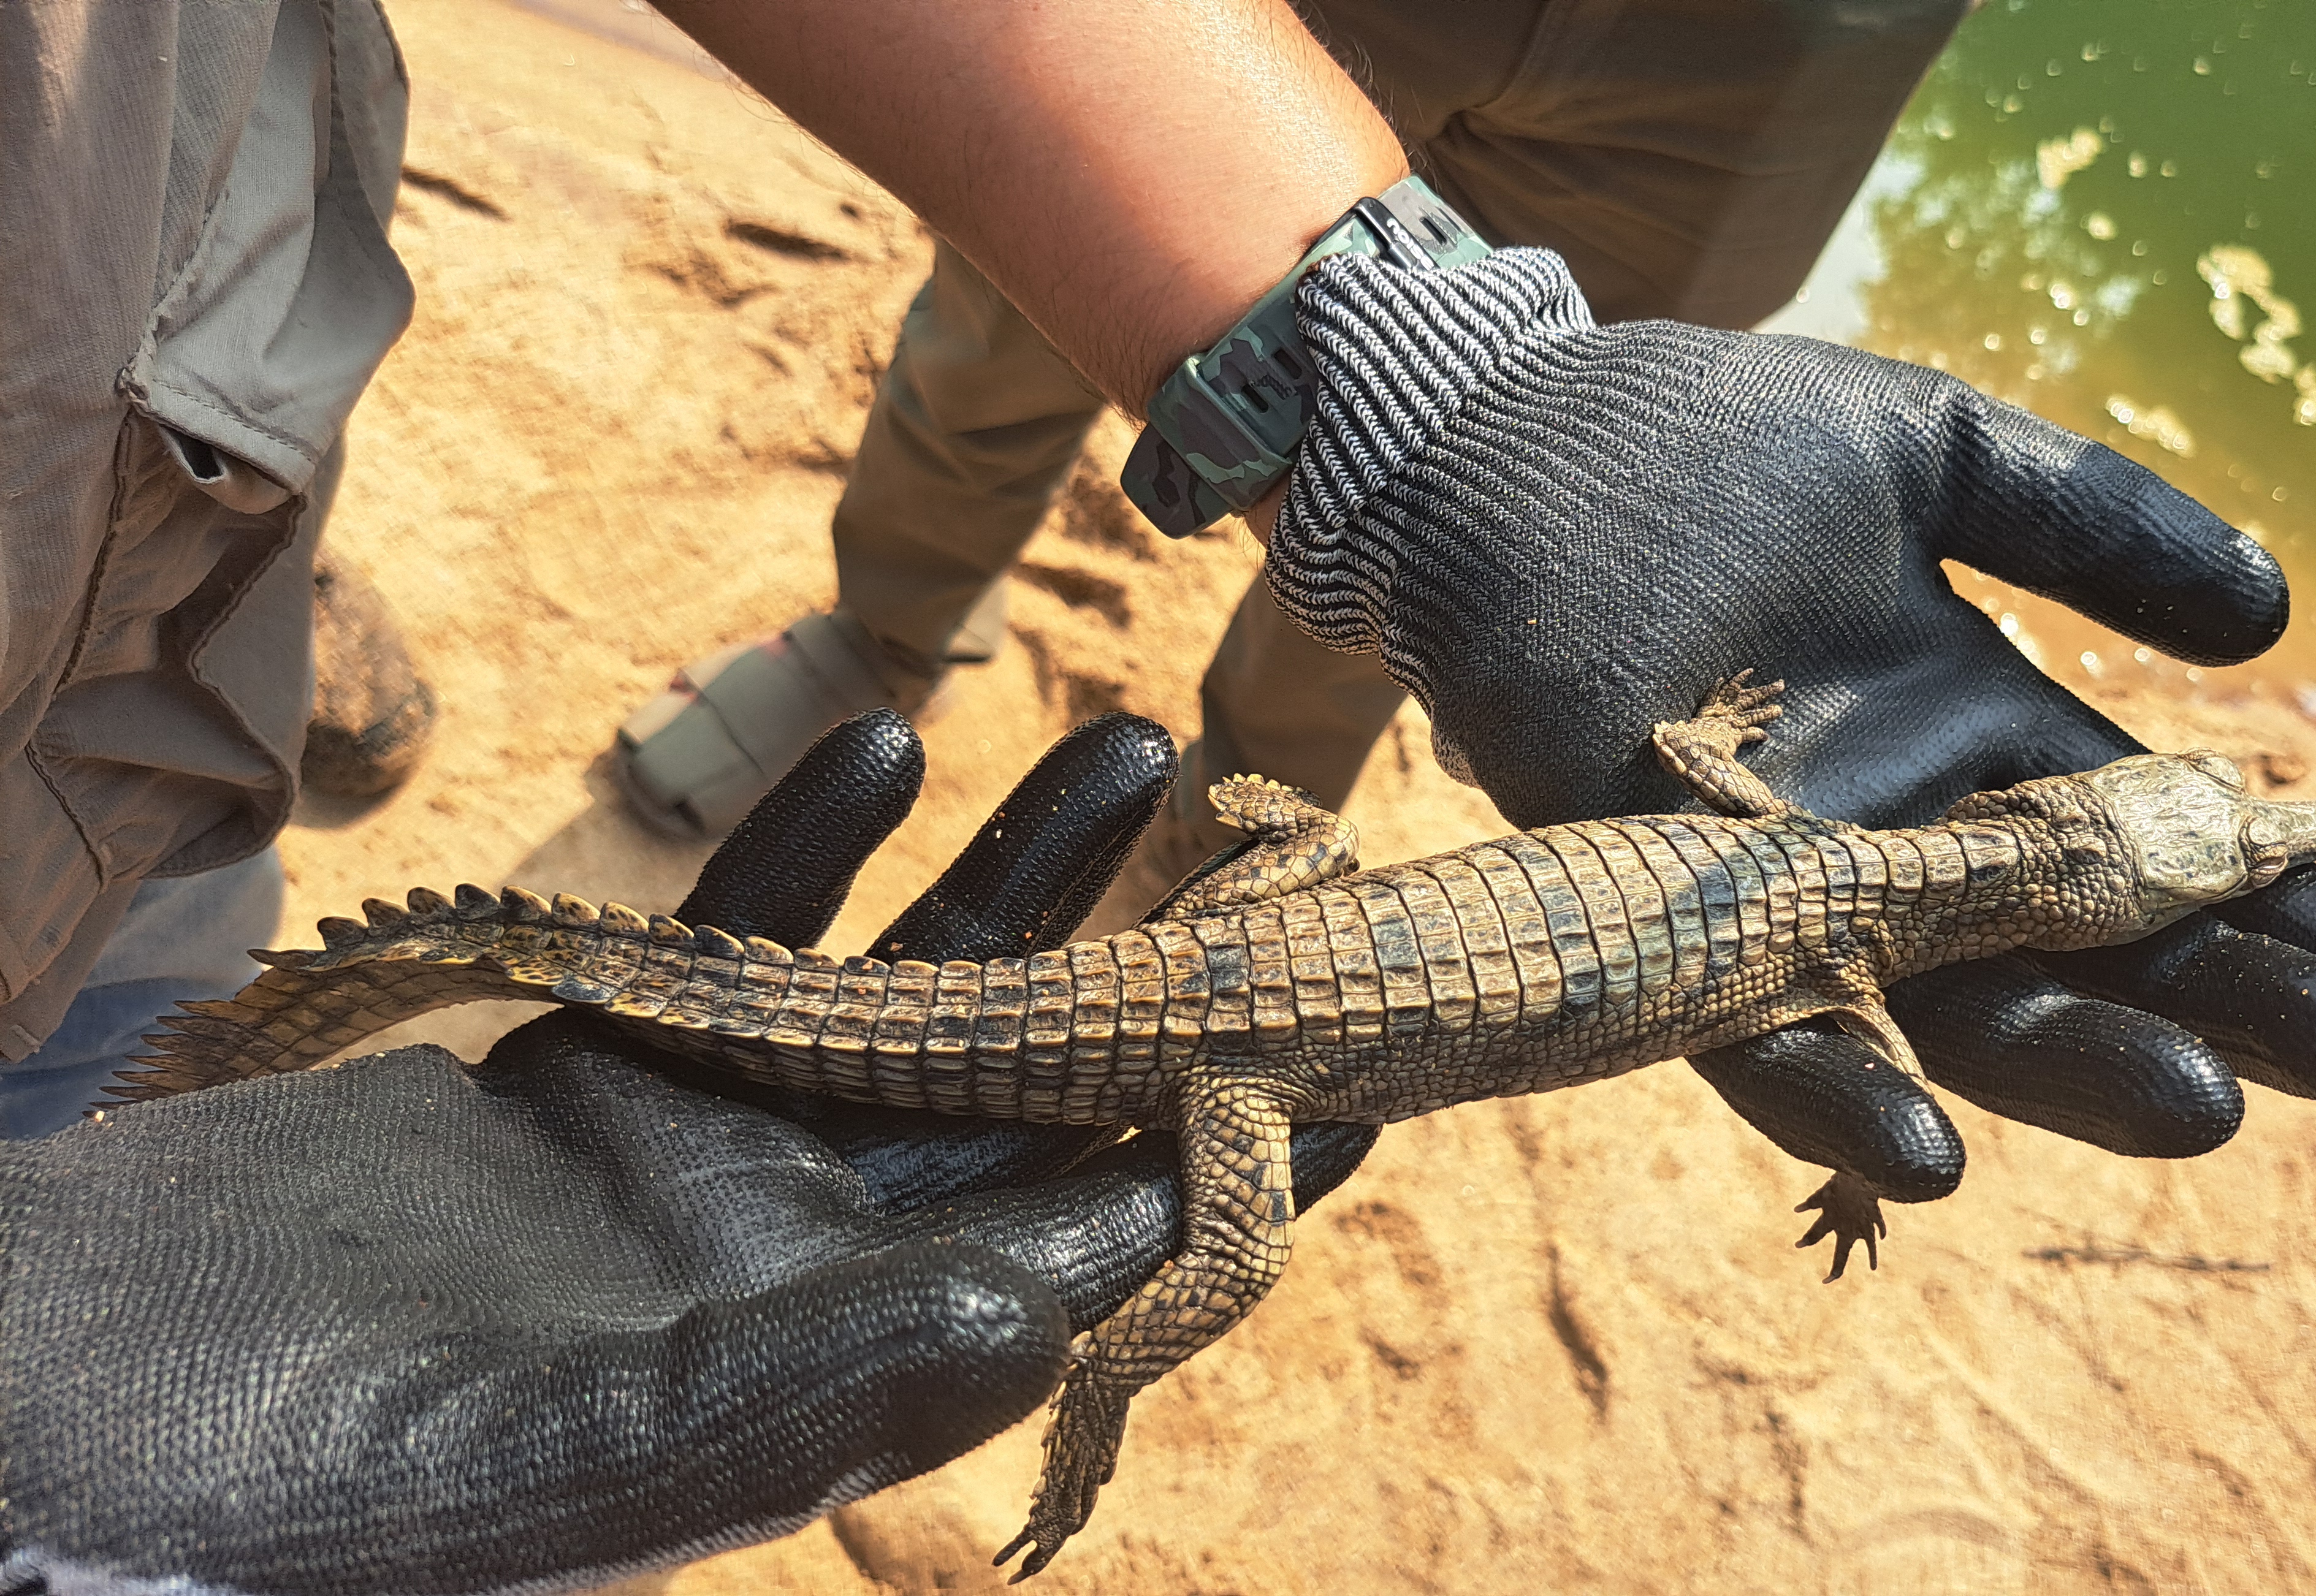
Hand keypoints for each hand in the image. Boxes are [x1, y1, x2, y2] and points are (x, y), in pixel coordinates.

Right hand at [0, 710, 1373, 1593]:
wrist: (69, 1420)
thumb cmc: (284, 1485)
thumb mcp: (572, 1457)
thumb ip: (816, 1386)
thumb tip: (1053, 1311)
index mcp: (821, 1375)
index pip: (1076, 1256)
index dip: (1222, 1155)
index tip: (1362, 1048)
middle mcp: (788, 1270)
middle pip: (1019, 1100)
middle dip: (1148, 974)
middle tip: (1277, 846)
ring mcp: (692, 1164)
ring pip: (896, 999)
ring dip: (1010, 879)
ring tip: (1125, 742)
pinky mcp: (583, 1080)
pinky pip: (727, 946)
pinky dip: (801, 847)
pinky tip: (880, 733)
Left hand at [1267, 249, 2315, 1195]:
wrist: (1514, 445)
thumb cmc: (1713, 442)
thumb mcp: (1932, 456)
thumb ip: (2090, 522)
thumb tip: (2275, 616)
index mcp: (1974, 732)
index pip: (2150, 843)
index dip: (2272, 903)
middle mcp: (1897, 830)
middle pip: (2081, 946)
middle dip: (2220, 1002)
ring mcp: (1783, 880)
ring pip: (1950, 1004)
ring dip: (2075, 1065)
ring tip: (2210, 1106)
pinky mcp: (1660, 900)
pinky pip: (1754, 1027)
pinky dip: (1838, 1092)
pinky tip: (1936, 1153)